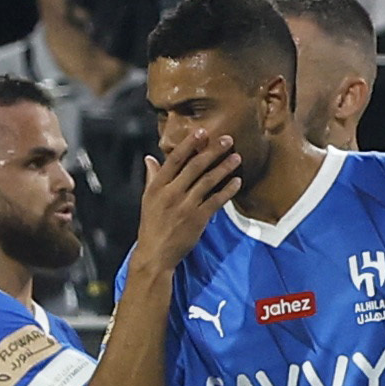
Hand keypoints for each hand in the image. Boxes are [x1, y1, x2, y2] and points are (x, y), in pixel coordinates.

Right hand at [132, 128, 239, 275]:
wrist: (156, 253)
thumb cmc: (152, 225)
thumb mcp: (147, 199)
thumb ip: (152, 177)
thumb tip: (150, 158)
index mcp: (157, 186)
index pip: (174, 160)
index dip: (189, 145)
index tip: (201, 132)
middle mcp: (171, 193)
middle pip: (195, 167)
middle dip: (212, 151)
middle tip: (227, 139)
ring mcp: (185, 206)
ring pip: (208, 181)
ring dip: (224, 167)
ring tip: (236, 157)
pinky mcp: (198, 218)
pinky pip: (216, 200)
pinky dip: (227, 190)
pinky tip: (237, 181)